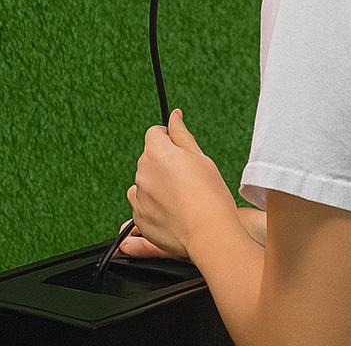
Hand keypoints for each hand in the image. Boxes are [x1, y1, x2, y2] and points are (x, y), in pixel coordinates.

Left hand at [125, 108, 237, 261]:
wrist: (210, 234)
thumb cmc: (210, 195)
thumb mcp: (200, 158)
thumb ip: (181, 135)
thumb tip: (174, 115)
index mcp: (157, 151)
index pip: (154, 133)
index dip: (168, 139)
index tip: (179, 151)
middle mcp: (143, 171)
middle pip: (149, 158)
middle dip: (163, 164)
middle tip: (187, 180)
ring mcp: (139, 195)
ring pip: (145, 182)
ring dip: (156, 186)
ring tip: (180, 199)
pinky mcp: (139, 216)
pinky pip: (141, 204)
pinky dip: (153, 206)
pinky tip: (173, 213)